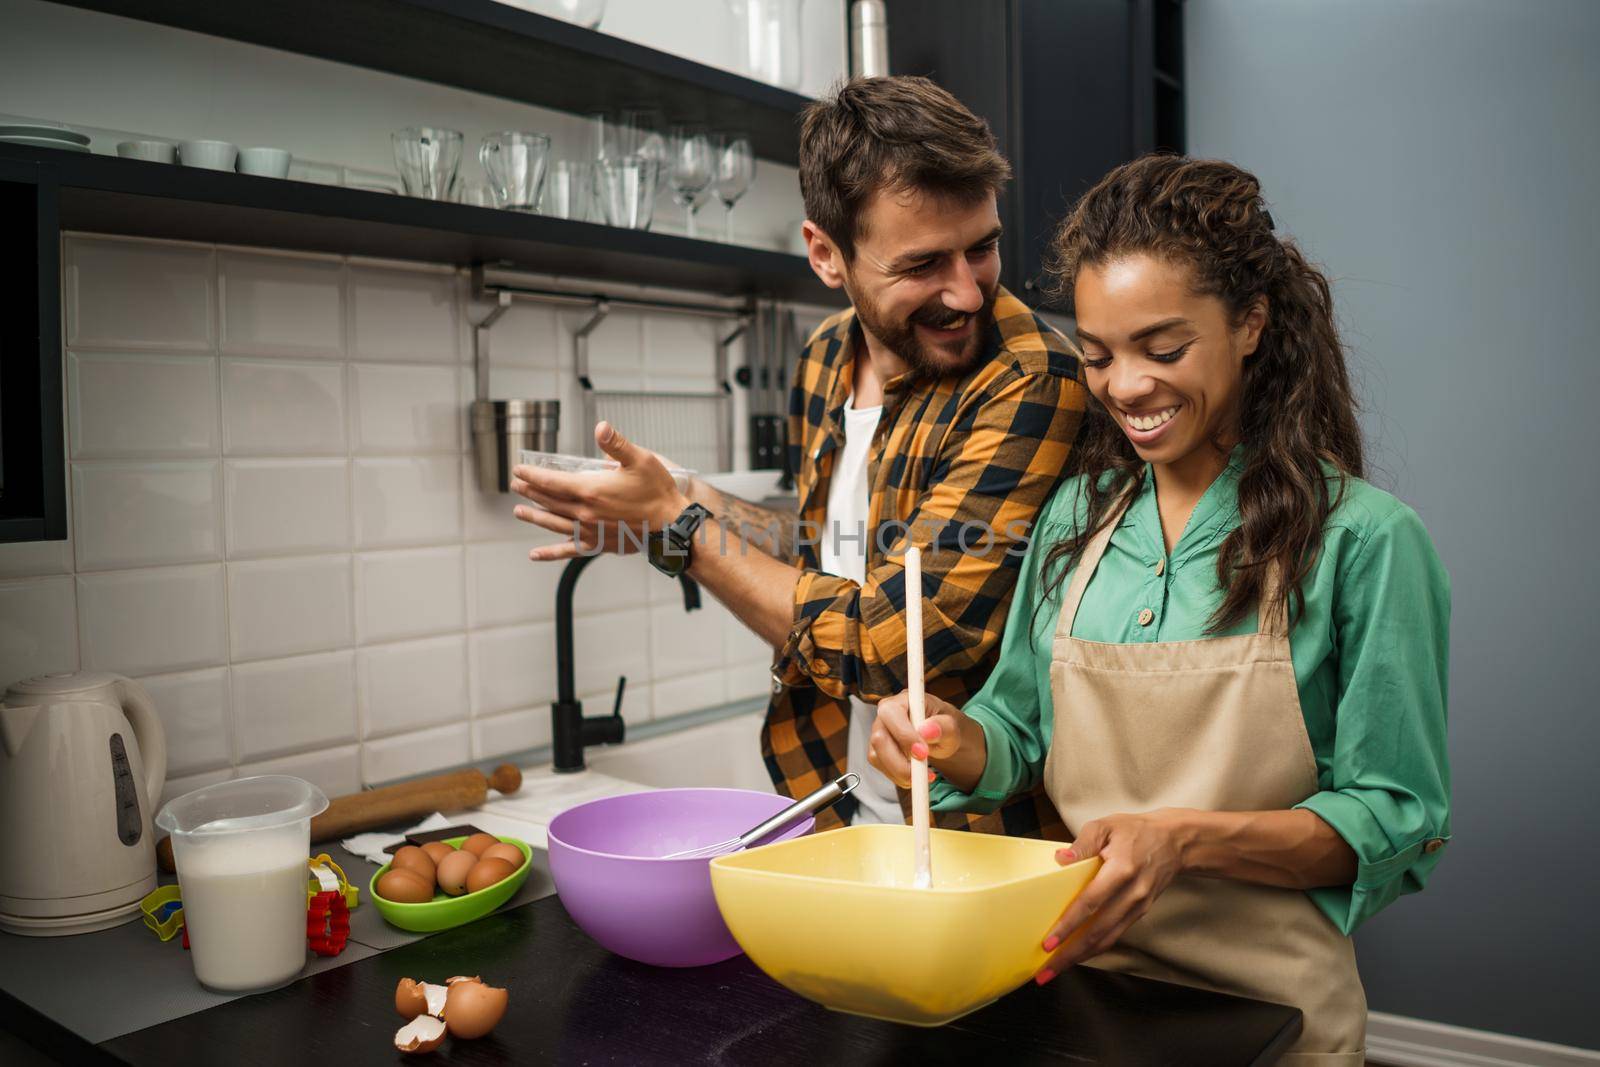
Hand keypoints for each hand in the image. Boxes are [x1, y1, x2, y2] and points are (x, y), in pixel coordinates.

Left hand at [510, 422, 689, 560]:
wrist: (671, 525)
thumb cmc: (657, 491)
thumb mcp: (640, 459)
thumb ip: (616, 443)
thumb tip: (600, 427)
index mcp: (591, 490)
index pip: (551, 481)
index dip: (532, 475)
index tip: (519, 469)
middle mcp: (584, 512)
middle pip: (549, 501)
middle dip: (530, 491)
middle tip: (516, 485)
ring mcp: (589, 530)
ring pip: (553, 523)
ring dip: (534, 516)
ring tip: (519, 512)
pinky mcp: (597, 544)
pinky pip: (567, 550)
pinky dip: (549, 553)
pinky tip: (535, 554)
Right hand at [867, 690, 968, 788]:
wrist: (940, 738)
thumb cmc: (944, 727)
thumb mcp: (951, 727)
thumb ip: (943, 727)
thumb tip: (926, 731)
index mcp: (902, 700)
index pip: (892, 714)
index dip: (904, 735)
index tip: (923, 753)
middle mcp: (885, 715)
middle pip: (879, 739)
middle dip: (900, 761)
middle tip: (924, 772)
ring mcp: (878, 733)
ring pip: (877, 757)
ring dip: (901, 772)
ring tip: (924, 775)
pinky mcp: (877, 751)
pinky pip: (881, 767)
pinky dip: (898, 776)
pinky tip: (914, 775)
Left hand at [1034, 809, 1190, 984]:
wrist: (1174, 842)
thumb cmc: (1137, 831)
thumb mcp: (1107, 825)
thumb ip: (1083, 842)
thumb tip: (1060, 859)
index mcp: (1122, 869)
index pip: (1091, 902)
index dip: (1069, 924)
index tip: (1049, 942)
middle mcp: (1132, 894)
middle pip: (1097, 931)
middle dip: (1069, 954)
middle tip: (1045, 971)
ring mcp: (1138, 907)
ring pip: (1107, 939)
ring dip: (1080, 957)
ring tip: (1056, 969)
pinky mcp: (1140, 913)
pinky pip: (1115, 935)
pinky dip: (1095, 948)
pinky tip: (1077, 954)